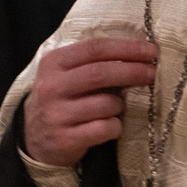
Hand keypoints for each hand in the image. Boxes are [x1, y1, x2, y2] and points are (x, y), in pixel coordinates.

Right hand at [21, 38, 156, 168]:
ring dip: (120, 105)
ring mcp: (58, 114)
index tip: (151, 50)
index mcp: (54, 63)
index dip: (126, 48)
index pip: (95, 49)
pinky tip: (109, 126)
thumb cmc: (60, 99)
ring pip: (107, 104)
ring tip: (114, 108)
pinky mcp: (66, 138)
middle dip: (133, 71)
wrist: (34, 137)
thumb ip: (93, 63)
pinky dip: (115, 126)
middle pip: (101, 73)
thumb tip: (139, 55)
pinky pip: (105, 128)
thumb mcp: (66, 74)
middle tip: (153, 73)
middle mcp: (53, 86)